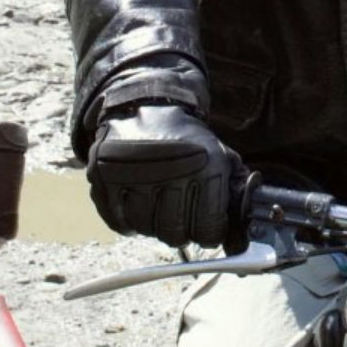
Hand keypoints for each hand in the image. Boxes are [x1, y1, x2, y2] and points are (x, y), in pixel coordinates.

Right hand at [86, 104, 239, 246]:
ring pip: (146, 228)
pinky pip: (119, 221)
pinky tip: (138, 204)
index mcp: (205, 168)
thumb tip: (240, 241)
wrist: (150, 106)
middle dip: (182, 231)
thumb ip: (235, 195)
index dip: (209, 234)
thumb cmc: (189, 140)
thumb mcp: (221, 157)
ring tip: (158, 206)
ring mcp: (134, 174)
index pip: (208, 229)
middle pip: (175, 233)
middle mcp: (171, 171)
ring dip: (154, 225)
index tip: (206, 229)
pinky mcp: (106, 177)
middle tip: (180, 219)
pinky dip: (129, 220)